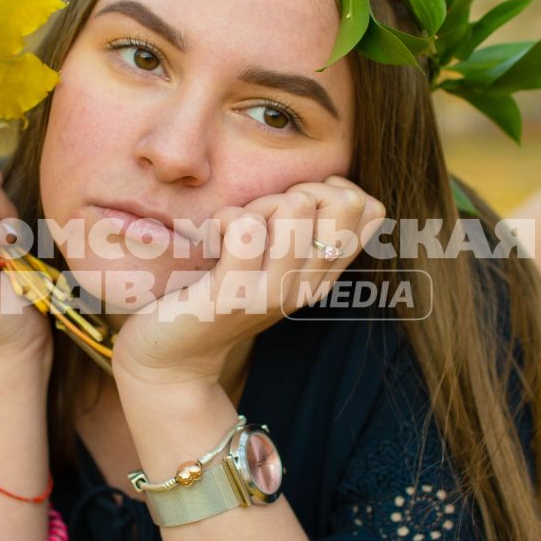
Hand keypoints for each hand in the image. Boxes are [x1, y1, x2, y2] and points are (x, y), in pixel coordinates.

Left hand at [109, 175, 387, 389]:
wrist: (171, 359)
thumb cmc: (215, 292)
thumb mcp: (270, 260)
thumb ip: (301, 227)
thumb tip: (331, 181)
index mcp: (321, 275)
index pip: (369, 210)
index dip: (334, 190)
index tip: (293, 207)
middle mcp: (307, 286)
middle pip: (338, 201)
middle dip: (292, 194)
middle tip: (256, 222)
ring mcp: (275, 293)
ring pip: (294, 206)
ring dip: (255, 207)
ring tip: (230, 235)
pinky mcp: (235, 295)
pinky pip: (244, 227)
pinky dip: (221, 221)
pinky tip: (209, 243)